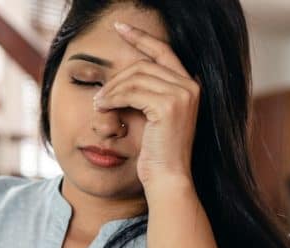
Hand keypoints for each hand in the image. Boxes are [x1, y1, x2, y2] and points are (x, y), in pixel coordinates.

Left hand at [93, 21, 198, 194]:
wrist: (167, 178)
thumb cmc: (156, 153)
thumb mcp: (150, 117)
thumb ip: (143, 94)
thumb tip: (119, 78)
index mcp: (189, 85)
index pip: (163, 51)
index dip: (141, 37)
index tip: (119, 27)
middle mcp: (190, 86)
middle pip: (142, 65)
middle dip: (116, 79)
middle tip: (99, 96)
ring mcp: (182, 94)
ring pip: (134, 77)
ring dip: (111, 90)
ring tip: (99, 105)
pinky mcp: (169, 106)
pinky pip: (131, 91)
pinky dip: (112, 98)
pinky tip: (103, 108)